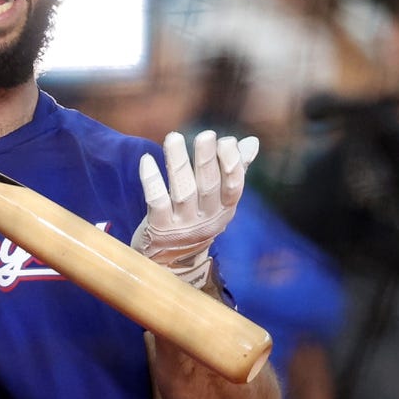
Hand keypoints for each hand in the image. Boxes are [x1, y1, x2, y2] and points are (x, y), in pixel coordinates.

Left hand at [130, 130, 258, 287]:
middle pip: (208, 187)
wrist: (168, 263)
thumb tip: (252, 142)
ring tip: (173, 138)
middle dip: (207, 160)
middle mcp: (206, 219)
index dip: (232, 164)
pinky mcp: (159, 229)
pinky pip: (156, 202)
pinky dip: (152, 180)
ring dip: (179, 163)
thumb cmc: (194, 221)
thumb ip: (233, 171)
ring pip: (183, 192)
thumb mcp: (217, 201)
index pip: (234, 187)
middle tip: (206, 135)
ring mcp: (182, 225)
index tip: (226, 139)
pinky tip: (146, 160)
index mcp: (223, 210)